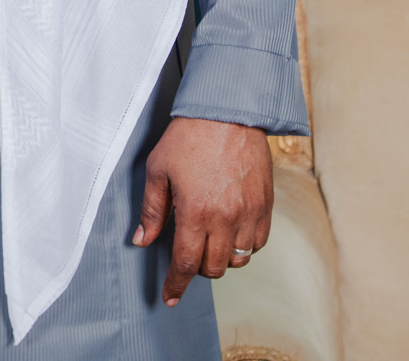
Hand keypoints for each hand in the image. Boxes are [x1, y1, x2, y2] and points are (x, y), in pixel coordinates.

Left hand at [131, 116, 272, 306]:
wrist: (228, 112)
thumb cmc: (189, 137)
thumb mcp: (158, 170)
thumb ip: (152, 209)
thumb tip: (142, 239)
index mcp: (196, 211)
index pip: (186, 264)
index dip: (176, 284)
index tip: (170, 297)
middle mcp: (226, 218)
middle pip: (213, 267)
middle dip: (197, 268)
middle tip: (187, 253)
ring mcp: (250, 213)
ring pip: (238, 259)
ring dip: (221, 258)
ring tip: (209, 239)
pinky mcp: (266, 205)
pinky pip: (258, 243)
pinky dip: (244, 246)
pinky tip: (231, 231)